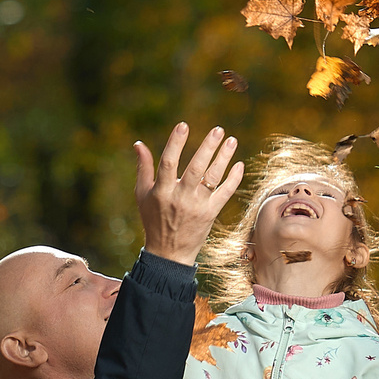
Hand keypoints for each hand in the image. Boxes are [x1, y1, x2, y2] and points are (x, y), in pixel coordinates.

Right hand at [133, 123, 244, 266]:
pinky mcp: (210, 214)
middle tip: (218, 130)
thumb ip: (143, 169)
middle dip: (207, 147)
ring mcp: (197, 206)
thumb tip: (139, 144)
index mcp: (161, 191)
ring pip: (212, 178)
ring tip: (232, 140)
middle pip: (195, 168)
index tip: (184, 125)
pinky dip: (233, 179)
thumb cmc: (153, 220)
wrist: (168, 253)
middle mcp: (179, 197)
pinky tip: (239, 164)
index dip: (176, 143)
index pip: (168, 162)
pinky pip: (224, 193)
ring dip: (223, 158)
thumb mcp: (142, 195)